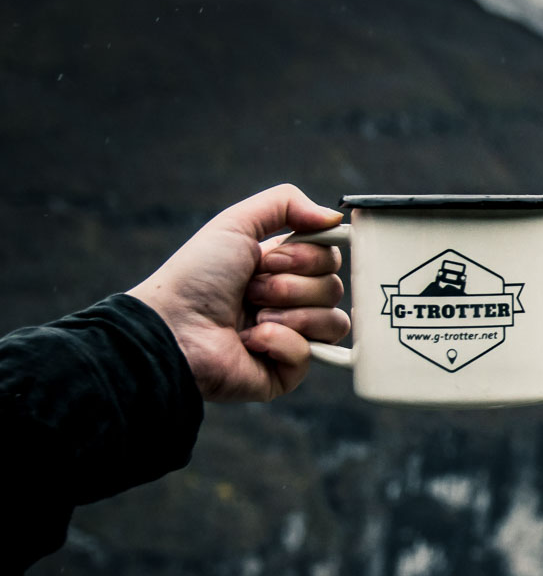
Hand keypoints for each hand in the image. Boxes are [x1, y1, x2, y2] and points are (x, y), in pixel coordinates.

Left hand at [127, 184, 351, 401]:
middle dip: (291, 286)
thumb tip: (336, 217)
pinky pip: (312, 354)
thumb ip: (286, 203)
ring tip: (252, 317)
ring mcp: (292, 338)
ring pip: (333, 323)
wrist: (173, 327)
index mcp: (282, 269)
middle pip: (334, 288)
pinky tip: (250, 341)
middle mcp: (291, 303)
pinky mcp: (287, 372)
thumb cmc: (195, 277)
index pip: (330, 258)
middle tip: (252, 291)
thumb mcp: (236, 223)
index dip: (308, 257)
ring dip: (290, 315)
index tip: (270, 259)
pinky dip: (280, 342)